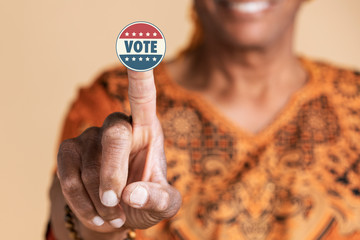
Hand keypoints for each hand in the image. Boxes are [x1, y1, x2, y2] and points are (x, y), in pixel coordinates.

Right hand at [56, 69, 180, 232]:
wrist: (115, 212)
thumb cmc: (146, 199)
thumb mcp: (165, 204)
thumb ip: (160, 198)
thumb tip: (132, 192)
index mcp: (147, 129)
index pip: (143, 96)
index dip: (140, 74)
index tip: (139, 48)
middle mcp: (120, 126)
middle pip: (114, 135)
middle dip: (112, 174)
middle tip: (115, 206)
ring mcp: (91, 137)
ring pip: (89, 163)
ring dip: (99, 199)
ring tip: (112, 216)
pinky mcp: (70, 151)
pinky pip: (67, 175)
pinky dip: (80, 202)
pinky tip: (94, 214)